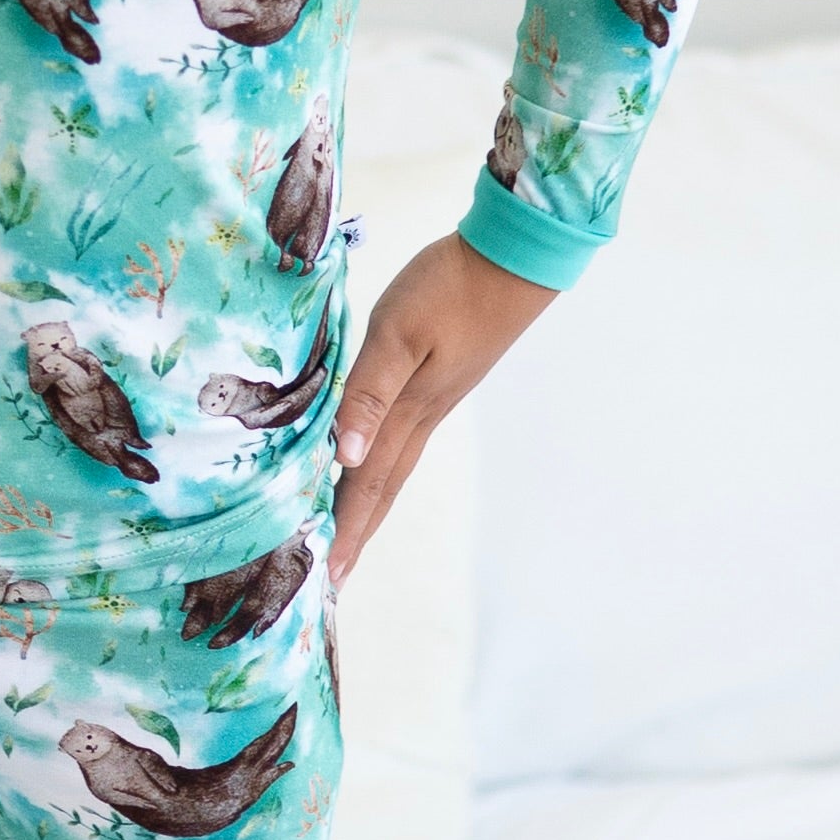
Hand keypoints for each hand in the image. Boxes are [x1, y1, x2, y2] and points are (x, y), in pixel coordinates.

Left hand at [330, 233, 552, 582]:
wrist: (512, 257)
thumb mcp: (398, 333)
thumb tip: (343, 457)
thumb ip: (368, 393)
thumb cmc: (450, 288)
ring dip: (369, 504)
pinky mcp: (441, 381)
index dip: (345, 530)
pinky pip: (401, 440)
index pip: (366, 484)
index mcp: (407, 411)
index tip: (327, 580)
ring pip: (393, 466)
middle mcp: (422, 416)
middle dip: (356, 533)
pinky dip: (381, 466)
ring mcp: (436, 400)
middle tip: (335, 582)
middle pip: (382, 487)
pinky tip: (373, 462)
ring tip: (350, 536)